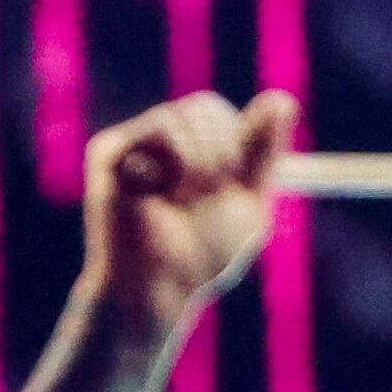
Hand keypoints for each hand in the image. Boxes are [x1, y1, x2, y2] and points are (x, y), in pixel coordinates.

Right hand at [83, 90, 294, 328]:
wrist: (157, 293)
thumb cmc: (198, 260)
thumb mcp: (247, 204)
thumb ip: (263, 155)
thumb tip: (282, 98)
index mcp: (181, 153)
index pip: (216, 114)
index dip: (236, 139)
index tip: (231, 179)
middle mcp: (152, 145)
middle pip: (203, 105)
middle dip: (222, 147)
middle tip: (211, 191)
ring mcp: (128, 146)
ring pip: (181, 114)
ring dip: (201, 159)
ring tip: (187, 199)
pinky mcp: (108, 152)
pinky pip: (159, 127)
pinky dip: (179, 161)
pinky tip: (162, 195)